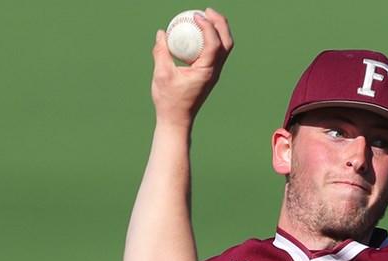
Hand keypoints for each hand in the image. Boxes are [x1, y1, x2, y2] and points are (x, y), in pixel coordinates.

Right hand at [151, 8, 233, 127]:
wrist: (176, 121)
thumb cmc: (169, 101)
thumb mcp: (161, 74)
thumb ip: (161, 52)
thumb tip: (161, 33)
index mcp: (206, 72)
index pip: (214, 43)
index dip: (208, 26)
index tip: (196, 16)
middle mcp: (214, 72)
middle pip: (226, 42)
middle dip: (219, 23)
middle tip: (206, 11)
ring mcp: (213, 73)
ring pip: (224, 47)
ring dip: (217, 30)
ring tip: (204, 18)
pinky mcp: (209, 75)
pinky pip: (214, 53)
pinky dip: (210, 39)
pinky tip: (196, 34)